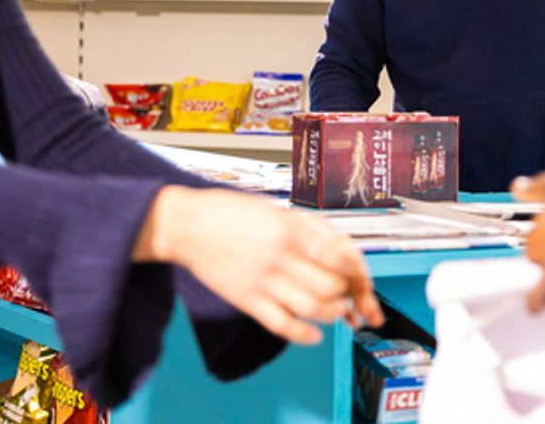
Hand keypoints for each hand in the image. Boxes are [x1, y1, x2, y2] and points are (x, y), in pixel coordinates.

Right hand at [136, 187, 383, 344]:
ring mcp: (262, 281)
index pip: (337, 255)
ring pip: (311, 308)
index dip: (354, 269)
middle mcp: (278, 256)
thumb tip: (339, 249)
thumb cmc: (230, 212)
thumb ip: (306, 228)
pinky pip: (282, 326)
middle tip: (348, 292)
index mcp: (288, 228)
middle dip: (346, 293)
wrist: (187, 225)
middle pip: (329, 285)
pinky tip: (314, 334)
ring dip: (332, 314)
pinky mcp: (247, 300)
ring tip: (336, 310)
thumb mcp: (275, 209)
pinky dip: (305, 335)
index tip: (357, 273)